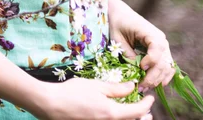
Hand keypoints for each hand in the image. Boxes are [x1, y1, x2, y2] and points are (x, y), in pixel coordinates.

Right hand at [35, 78, 153, 119]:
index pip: (137, 111)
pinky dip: (119, 119)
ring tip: (135, 113)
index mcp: (112, 113)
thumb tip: (132, 86)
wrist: (52, 105)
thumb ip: (116, 89)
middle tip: (146, 109)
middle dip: (143, 116)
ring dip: (131, 119)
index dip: (146, 104)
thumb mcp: (95, 86)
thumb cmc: (73, 92)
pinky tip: (115, 113)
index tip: (150, 97)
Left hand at [108, 0, 175, 91]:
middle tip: (141, 87)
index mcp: (151, 33)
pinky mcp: (161, 51)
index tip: (140, 68)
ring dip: (158, 79)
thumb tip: (137, 71)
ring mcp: (163, 46)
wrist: (120, 13)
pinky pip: (166, 66)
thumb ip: (128, 54)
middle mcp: (161, 40)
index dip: (150, 63)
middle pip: (164, 63)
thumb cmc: (117, 24)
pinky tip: (153, 83)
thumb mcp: (118, 39)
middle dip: (153, 77)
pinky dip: (161, 76)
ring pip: (167, 67)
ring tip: (145, 87)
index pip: (157, 52)